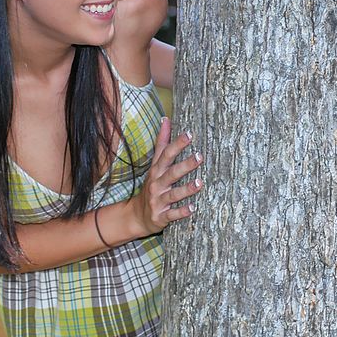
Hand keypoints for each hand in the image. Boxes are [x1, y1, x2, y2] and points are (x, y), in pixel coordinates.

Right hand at [135, 117, 203, 234]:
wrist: (136, 215)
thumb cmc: (152, 185)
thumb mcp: (155, 164)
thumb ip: (162, 143)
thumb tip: (166, 119)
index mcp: (157, 170)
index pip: (166, 154)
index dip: (177, 144)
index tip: (190, 134)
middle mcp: (157, 184)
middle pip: (171, 173)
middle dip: (185, 165)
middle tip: (200, 156)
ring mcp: (158, 201)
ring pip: (173, 194)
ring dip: (186, 189)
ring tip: (200, 183)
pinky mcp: (161, 216)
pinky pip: (172, 214)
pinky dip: (182, 212)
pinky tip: (193, 208)